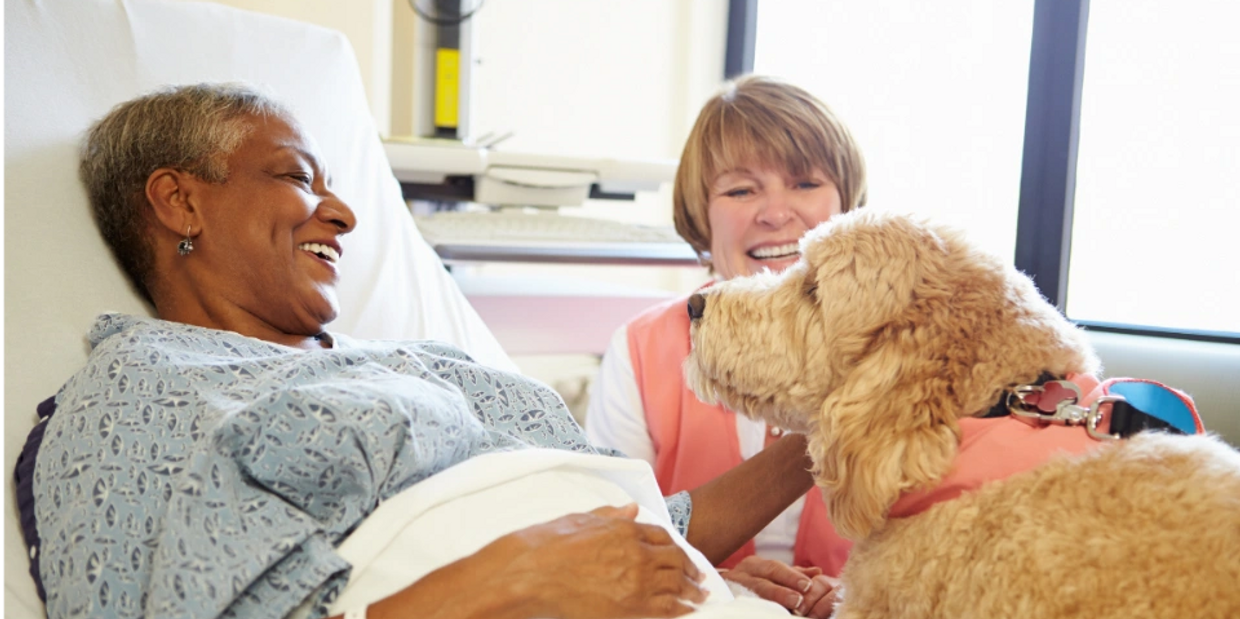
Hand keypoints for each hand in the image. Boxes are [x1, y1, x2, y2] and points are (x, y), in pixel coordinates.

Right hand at [499, 503, 708, 618]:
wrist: (531, 574)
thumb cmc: (547, 545)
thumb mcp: (581, 519)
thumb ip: (611, 514)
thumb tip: (632, 508)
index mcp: (624, 529)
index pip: (661, 536)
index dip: (676, 547)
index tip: (683, 555)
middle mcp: (636, 554)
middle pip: (675, 561)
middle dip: (691, 570)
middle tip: (700, 578)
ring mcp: (635, 581)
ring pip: (676, 585)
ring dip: (692, 591)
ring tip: (701, 597)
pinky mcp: (629, 607)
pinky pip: (665, 608)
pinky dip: (680, 608)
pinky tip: (687, 610)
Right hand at [718, 557, 839, 617]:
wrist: (718, 593)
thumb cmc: (751, 583)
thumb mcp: (770, 575)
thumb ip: (793, 574)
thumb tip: (817, 572)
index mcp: (754, 566)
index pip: (775, 568)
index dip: (792, 576)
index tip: (808, 585)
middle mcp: (741, 574)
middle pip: (763, 581)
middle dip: (782, 590)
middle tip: (800, 599)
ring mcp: (731, 588)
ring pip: (751, 593)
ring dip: (771, 600)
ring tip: (789, 607)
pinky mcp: (725, 602)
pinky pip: (739, 605)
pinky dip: (752, 609)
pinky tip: (764, 613)